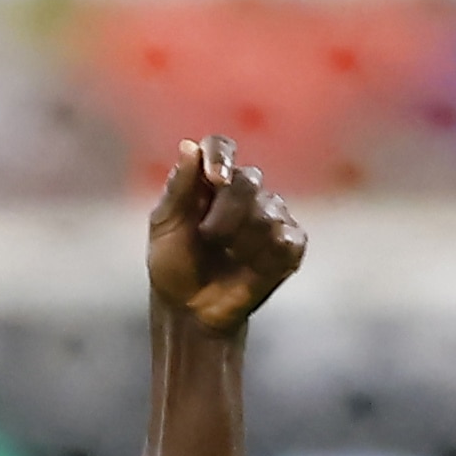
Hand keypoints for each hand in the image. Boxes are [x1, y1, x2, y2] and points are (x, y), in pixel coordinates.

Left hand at [146, 135, 304, 334]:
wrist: (191, 309)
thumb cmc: (174, 264)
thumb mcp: (165, 226)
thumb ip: (178, 189)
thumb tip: (188, 146)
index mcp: (210, 180)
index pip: (220, 147)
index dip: (220, 156)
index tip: (215, 179)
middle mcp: (244, 191)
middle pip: (248, 179)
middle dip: (226, 212)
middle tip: (208, 238)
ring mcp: (271, 215)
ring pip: (269, 211)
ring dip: (242, 240)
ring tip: (226, 257)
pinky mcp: (290, 242)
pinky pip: (286, 238)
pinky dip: (264, 256)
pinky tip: (250, 267)